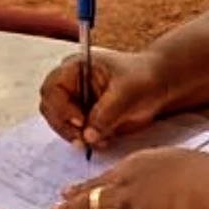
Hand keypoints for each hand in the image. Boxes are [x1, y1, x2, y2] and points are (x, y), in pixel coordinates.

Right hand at [39, 49, 170, 151]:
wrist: (158, 85)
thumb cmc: (143, 78)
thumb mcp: (128, 91)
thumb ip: (107, 112)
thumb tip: (88, 136)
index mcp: (76, 67)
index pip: (52, 88)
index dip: (61, 106)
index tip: (81, 121)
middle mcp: (70, 84)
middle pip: (50, 108)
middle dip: (65, 126)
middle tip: (84, 140)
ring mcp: (75, 102)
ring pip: (60, 124)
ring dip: (75, 136)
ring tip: (100, 141)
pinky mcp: (84, 119)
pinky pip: (75, 134)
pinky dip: (85, 141)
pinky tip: (104, 140)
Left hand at [52, 148, 208, 208]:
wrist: (206, 191)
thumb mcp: (196, 171)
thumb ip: (188, 179)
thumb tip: (196, 187)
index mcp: (149, 161)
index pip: (120, 171)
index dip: (107, 178)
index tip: (100, 181)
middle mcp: (130, 175)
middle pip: (99, 184)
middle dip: (81, 191)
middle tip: (66, 194)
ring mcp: (123, 196)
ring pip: (89, 203)